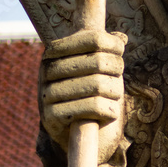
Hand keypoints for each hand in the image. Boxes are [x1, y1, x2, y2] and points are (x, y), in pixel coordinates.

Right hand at [41, 29, 125, 163]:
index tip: (119, 53)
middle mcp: (46, 69)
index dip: (114, 46)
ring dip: (115, 92)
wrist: (73, 129)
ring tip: (114, 96)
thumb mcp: (96, 67)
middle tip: (117, 80)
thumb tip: (121, 38)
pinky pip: (93, 107)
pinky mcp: (52, 116)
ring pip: (97, 85)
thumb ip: (106, 49)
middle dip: (116, 71)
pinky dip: (109, 111)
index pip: (95, 39)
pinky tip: (108, 113)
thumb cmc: (89, 91)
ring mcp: (47, 93)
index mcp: (54, 51)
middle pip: (98, 61)